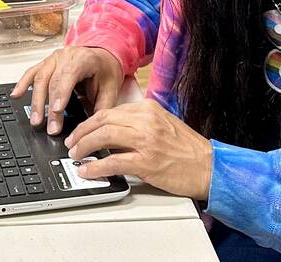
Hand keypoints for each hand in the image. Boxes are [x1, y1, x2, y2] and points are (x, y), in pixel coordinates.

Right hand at [11, 46, 123, 135]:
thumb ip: (102, 108)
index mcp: (84, 59)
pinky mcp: (46, 63)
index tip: (57, 110)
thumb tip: (92, 129)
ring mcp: (53, 58)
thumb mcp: (111, 88)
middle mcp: (66, 56)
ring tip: (36, 120)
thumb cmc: (105, 69)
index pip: (69, 75)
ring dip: (36, 100)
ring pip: (40, 77)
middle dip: (49, 106)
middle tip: (50, 127)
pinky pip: (32, 72)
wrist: (103, 53)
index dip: (61, 93)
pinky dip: (23, 84)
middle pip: (52, 80)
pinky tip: (16, 95)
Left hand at [64, 100, 212, 200]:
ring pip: (104, 137)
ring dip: (85, 146)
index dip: (90, 121)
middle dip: (82, 132)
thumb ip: (139, 123)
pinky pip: (113, 162)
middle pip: (102, 120)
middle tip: (72, 142)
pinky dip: (96, 167)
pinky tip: (88, 171)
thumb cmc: (187, 149)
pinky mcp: (147, 162)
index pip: (110, 111)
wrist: (209, 167)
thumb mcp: (163, 124)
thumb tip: (112, 130)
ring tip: (76, 155)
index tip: (81, 130)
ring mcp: (146, 141)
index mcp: (148, 109)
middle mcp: (146, 121)